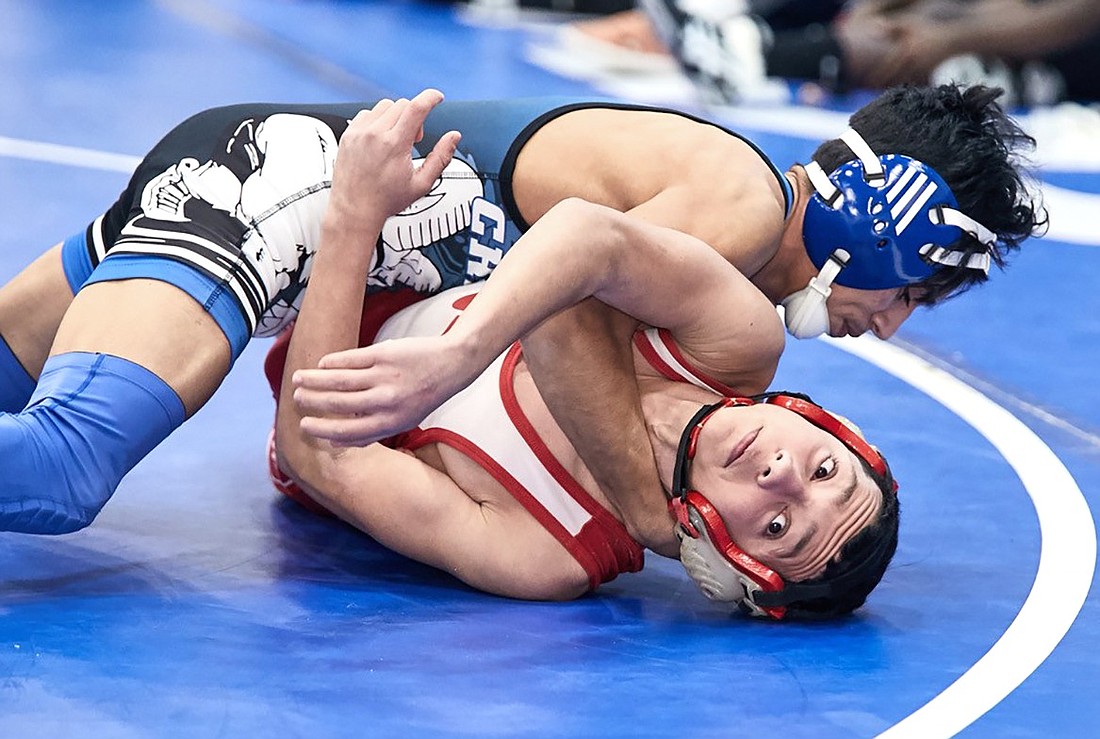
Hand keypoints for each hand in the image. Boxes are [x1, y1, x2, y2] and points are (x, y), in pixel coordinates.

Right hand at [291, 334, 471, 445]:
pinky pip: (350, 360)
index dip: (322, 430)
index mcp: (391, 423)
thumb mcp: (404, 420)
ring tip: (298, 379)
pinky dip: (332, 362)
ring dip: (314, 379)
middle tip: (295, 398)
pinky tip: (321, 363)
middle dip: (312, 401)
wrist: (451, 365)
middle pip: (338, 404)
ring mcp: (385, 377)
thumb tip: (336, 442)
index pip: (348, 432)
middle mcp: (386, 402)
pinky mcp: (384, 354)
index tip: (304, 425)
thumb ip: (373, 431)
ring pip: (339, 380)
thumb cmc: (422, 395)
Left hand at [327, 89, 460, 227]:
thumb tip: (454, 136)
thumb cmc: (386, 201)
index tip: (438, 97)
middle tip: (414, 140)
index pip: (416, 108)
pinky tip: (380, 139)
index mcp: (395, 145)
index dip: (431, 98)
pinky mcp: (348, 135)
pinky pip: (367, 113)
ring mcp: (358, 133)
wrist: (354, 211)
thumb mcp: (421, 184)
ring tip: (396, 140)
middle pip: (402, 105)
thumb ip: (441, 158)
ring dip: (396, 117)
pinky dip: (378, 120)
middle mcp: (374, 134)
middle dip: (414, 117)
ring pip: (385, 106)